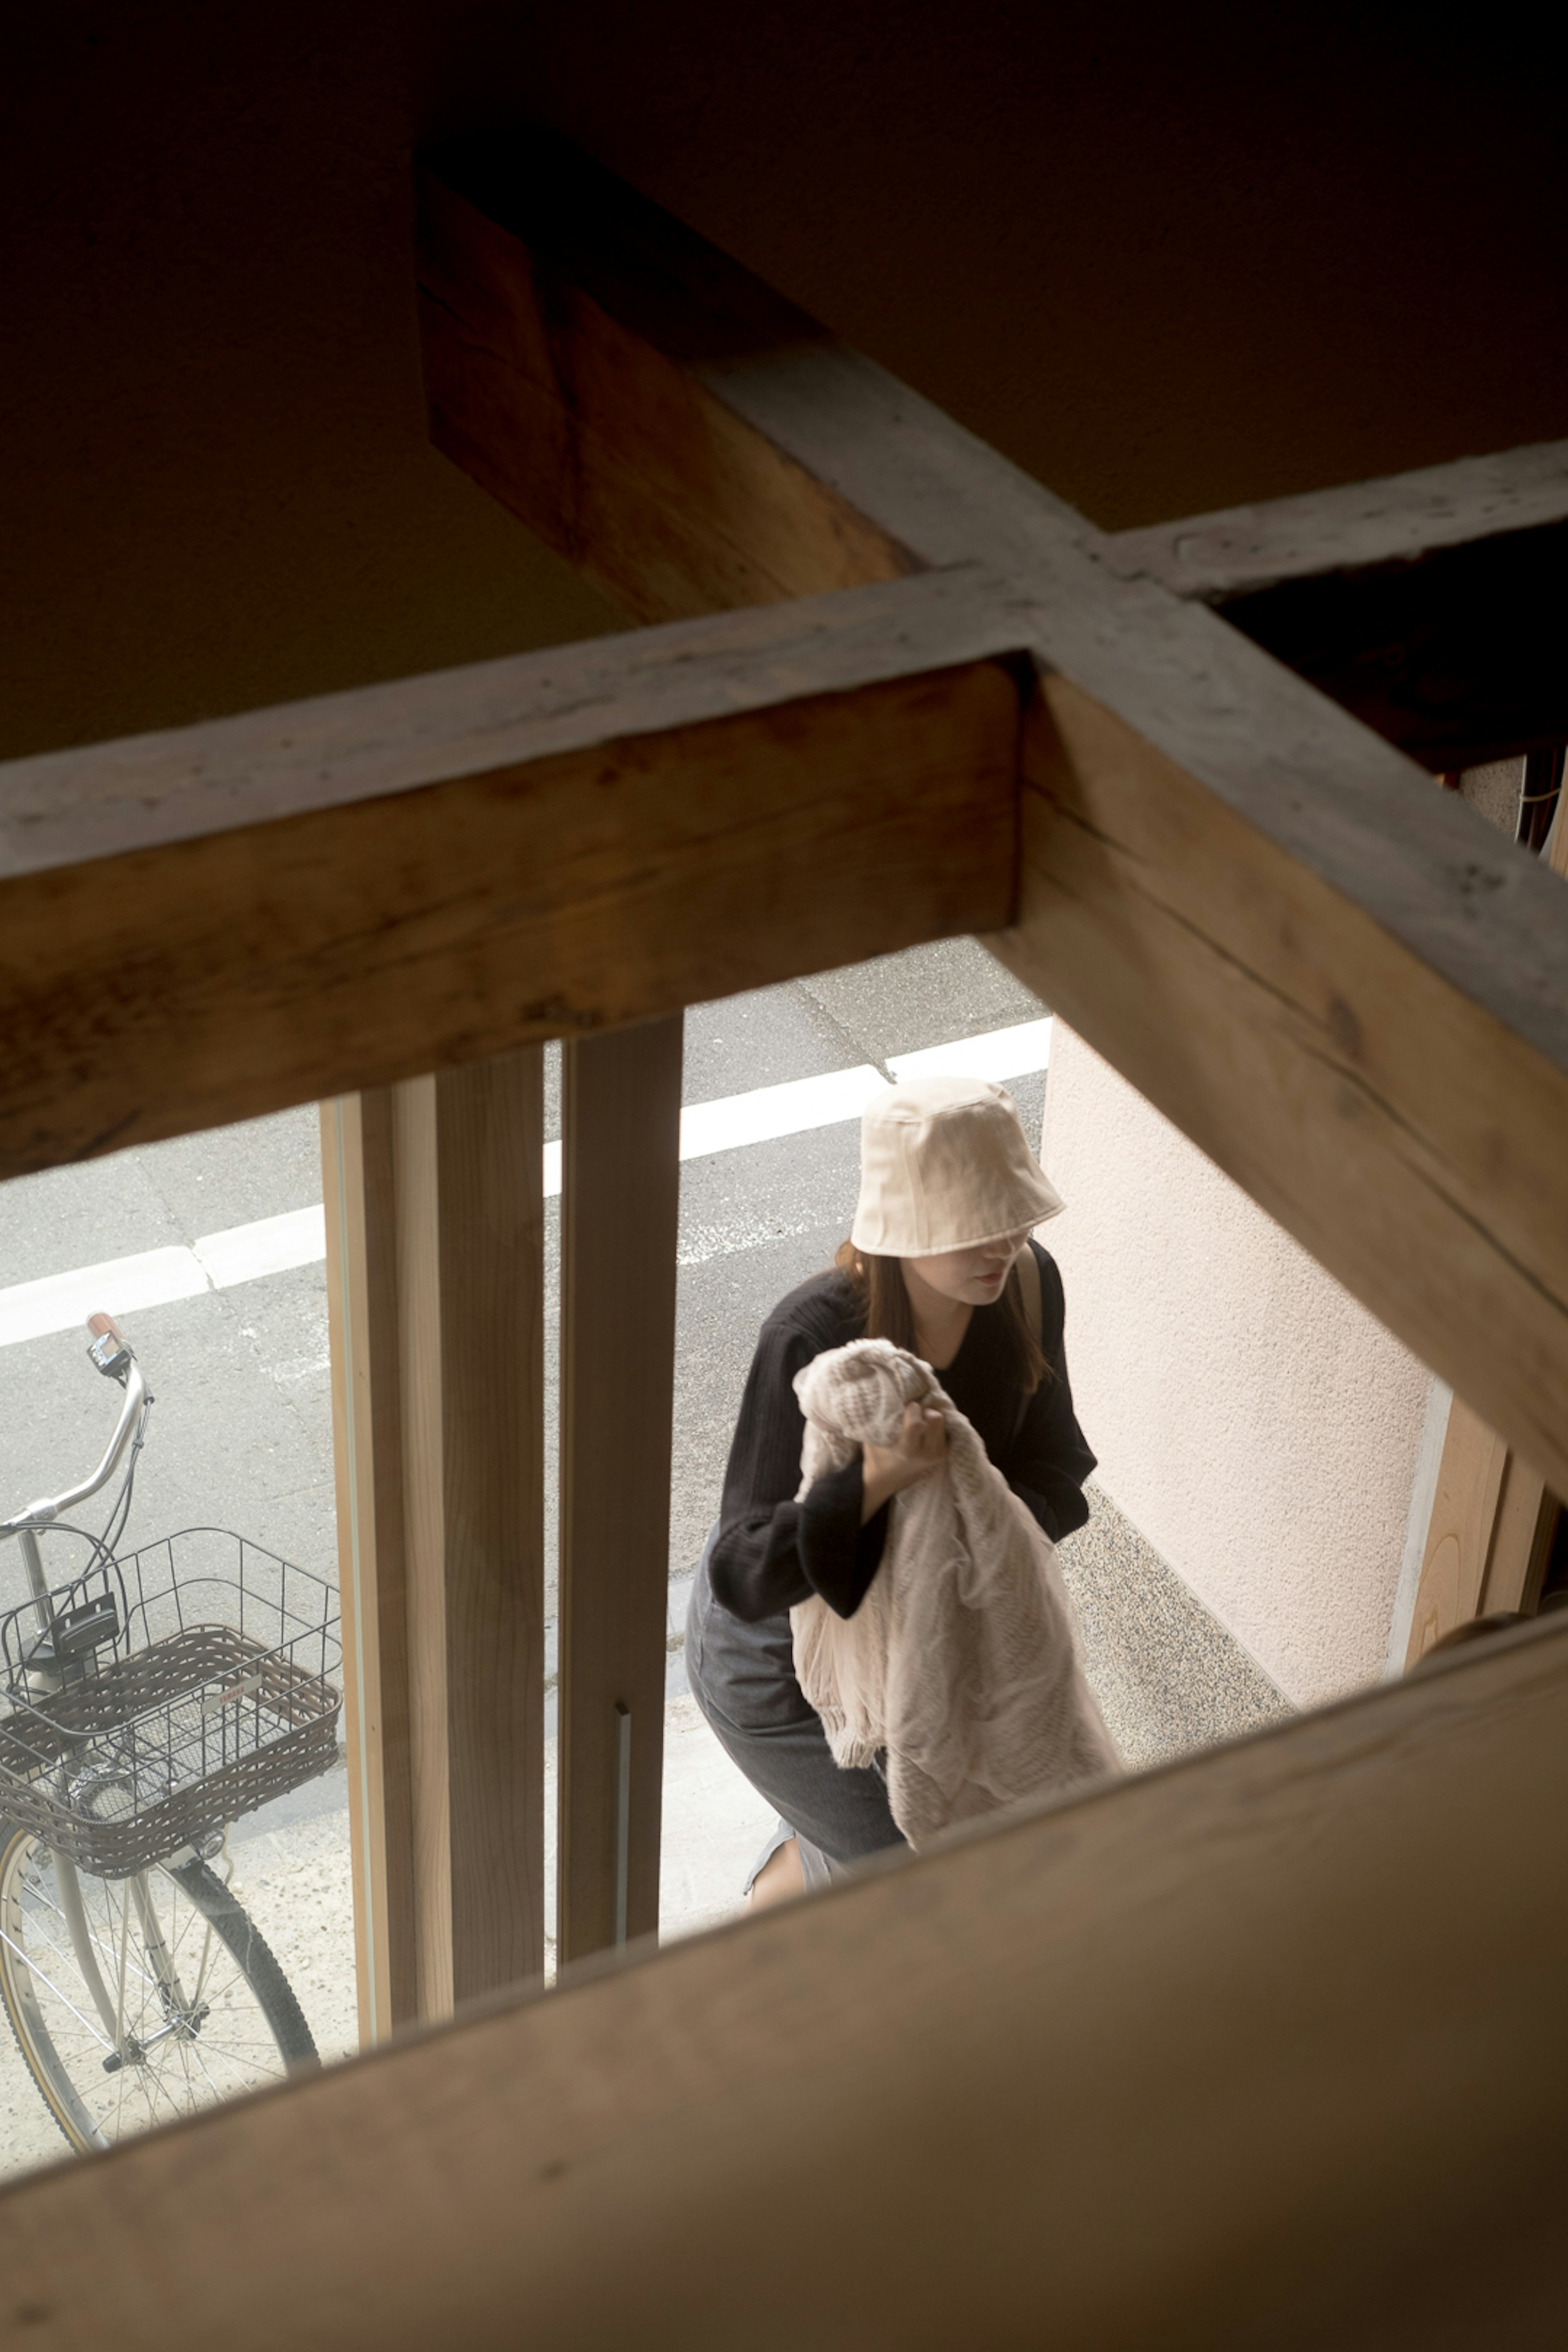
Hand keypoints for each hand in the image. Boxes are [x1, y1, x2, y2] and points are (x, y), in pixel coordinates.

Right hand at [861, 1402, 946, 1521]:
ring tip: (920, 1420)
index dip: (912, 1409)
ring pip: (943, 1422)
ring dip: (932, 1416)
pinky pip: (946, 1430)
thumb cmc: (877, 1457)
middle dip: (925, 1410)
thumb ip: (884, 1419)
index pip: (917, 1423)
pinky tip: (926, 1428)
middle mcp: (927, 1454)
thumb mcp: (874, 1438)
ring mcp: (938, 1455)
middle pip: (937, 1419)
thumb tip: (896, 1397)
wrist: (886, 1480)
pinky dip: (937, 1425)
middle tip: (916, 1413)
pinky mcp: (944, 1454)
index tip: (905, 1408)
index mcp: (907, 1451)